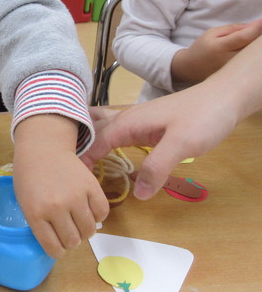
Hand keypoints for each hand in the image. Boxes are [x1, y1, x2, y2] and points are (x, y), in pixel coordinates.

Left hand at [12, 115, 108, 258]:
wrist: (43, 149)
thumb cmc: (29, 177)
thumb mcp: (25, 202)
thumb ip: (38, 223)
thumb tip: (57, 244)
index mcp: (35, 213)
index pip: (52, 247)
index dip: (57, 252)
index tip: (59, 250)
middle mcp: (56, 207)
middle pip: (72, 240)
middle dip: (71, 241)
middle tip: (68, 233)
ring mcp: (76, 197)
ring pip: (90, 230)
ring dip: (85, 231)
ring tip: (78, 223)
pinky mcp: (92, 186)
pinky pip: (102, 213)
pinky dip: (97, 216)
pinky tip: (89, 211)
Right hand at [84, 95, 237, 199]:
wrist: (226, 96)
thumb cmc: (203, 116)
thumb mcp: (181, 144)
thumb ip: (158, 167)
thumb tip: (139, 195)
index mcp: (128, 122)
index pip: (94, 144)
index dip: (81, 162)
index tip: (70, 181)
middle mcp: (127, 119)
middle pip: (93, 132)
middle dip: (77, 147)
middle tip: (64, 169)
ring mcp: (137, 121)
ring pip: (103, 130)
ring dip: (88, 141)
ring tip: (73, 157)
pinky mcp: (147, 125)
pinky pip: (117, 134)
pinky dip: (104, 141)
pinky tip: (104, 149)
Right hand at [171, 19, 261, 84]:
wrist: (192, 68)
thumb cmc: (203, 47)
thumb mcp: (212, 33)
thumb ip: (233, 28)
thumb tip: (254, 25)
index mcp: (220, 47)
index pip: (243, 37)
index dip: (256, 29)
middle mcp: (229, 60)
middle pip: (252, 47)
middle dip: (259, 37)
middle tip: (259, 29)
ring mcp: (234, 70)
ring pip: (252, 56)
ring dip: (256, 46)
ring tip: (254, 39)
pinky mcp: (237, 74)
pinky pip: (249, 62)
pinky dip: (253, 54)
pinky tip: (250, 50)